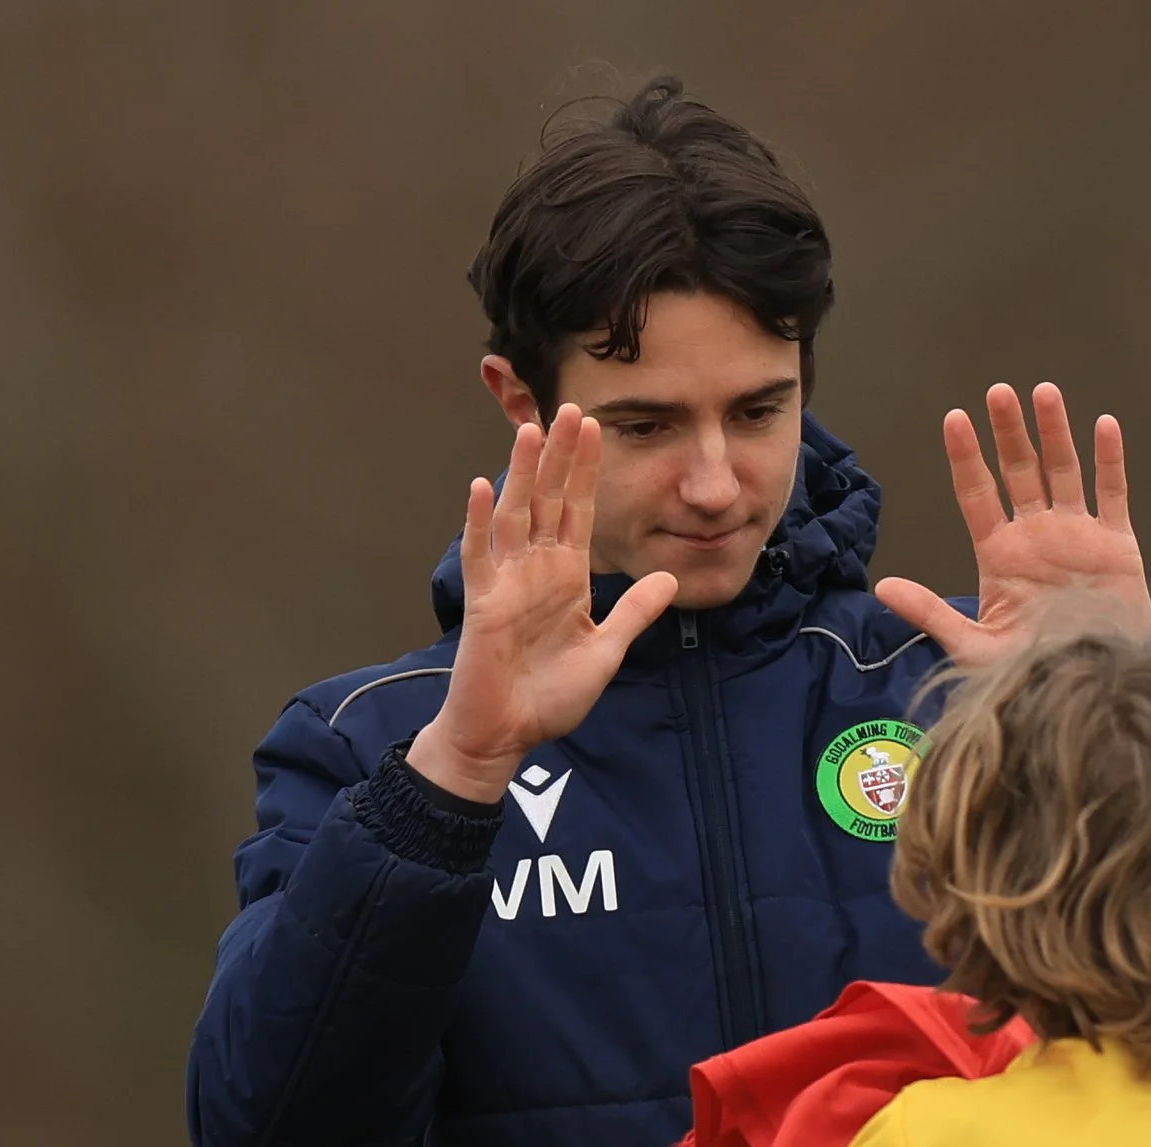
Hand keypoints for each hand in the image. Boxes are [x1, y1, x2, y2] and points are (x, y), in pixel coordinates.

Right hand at [408, 409, 679, 801]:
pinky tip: (482, 487)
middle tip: (572, 408)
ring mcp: (506, 582)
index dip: (587, 471)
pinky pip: (480, 555)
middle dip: (561, 457)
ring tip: (533, 431)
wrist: (508, 735)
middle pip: (549, 501)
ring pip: (515, 515)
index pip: (579, 511)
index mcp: (566, 577)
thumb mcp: (607, 650)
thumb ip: (633, 613)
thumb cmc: (550, 697)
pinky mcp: (482, 603)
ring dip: (524, 474)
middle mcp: (535, 570)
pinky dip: (479, 522)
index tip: (596, 428)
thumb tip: (671, 581)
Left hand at [875, 382, 1150, 665]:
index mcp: (1000, 554)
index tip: (955, 419)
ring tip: (1043, 393)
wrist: (1092, 688)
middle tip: (998, 392)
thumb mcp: (974, 647)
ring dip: (1054, 432)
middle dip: (1009, 431)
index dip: (967, 457)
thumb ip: (931, 612)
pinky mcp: (1117, 546)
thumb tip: (883, 586)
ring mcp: (1077, 536)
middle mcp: (1036, 535)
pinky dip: (1110, 461)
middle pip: (1019, 471)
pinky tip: (1104, 425)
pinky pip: (1113, 495)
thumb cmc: (1033, 671)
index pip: (978, 494)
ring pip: (1064, 471)